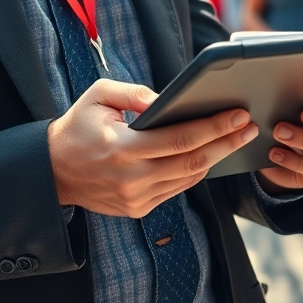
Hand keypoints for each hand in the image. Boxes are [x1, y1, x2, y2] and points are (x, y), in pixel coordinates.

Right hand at [47, 79, 258, 218]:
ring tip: (236, 138)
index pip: (180, 139)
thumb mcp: (97, 96)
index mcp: (122, 149)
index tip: (238, 114)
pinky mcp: (139, 209)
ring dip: (216, 158)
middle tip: (250, 126)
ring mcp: (137, 198)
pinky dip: (196, 171)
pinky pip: (177, 189)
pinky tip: (210, 155)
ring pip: (189, 178)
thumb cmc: (77, 127)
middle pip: (193, 161)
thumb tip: (165, 99)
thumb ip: (133, 93)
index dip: (214, 127)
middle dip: (227, 143)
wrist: (52, 171)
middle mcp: (132, 178)